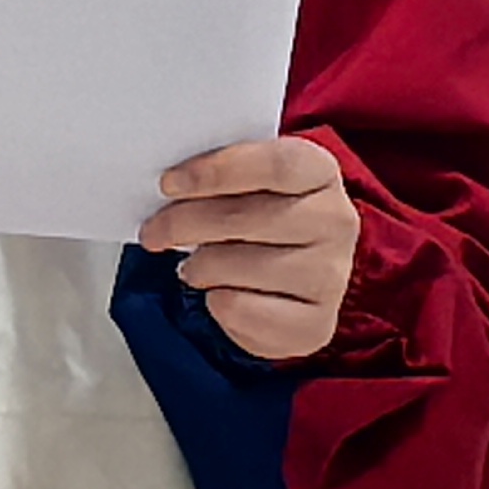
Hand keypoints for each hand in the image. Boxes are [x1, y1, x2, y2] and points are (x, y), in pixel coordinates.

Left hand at [137, 136, 360, 361]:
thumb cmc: (263, 217)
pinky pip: (245, 312)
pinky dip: (217, 304)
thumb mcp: (249, 184)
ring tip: (190, 267)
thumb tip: (169, 185)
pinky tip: (218, 294)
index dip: (217, 172)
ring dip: (199, 267)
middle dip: (186, 224)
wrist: (298, 277)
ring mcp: (331, 275)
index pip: (276, 164)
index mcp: (320, 172)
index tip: (169, 183)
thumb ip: (220, 174)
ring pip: (241, 266)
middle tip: (152, 232)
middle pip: (248, 217)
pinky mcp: (317, 323)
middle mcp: (335, 221)